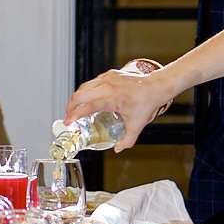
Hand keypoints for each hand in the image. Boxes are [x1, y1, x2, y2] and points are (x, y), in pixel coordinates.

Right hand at [61, 66, 177, 150]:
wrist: (155, 86)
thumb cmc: (146, 103)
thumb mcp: (137, 125)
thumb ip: (127, 140)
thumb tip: (117, 149)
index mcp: (114, 100)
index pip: (89, 106)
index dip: (75, 114)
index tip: (68, 122)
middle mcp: (108, 87)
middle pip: (80, 94)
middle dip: (70, 106)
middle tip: (68, 116)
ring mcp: (108, 79)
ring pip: (84, 87)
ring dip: (76, 98)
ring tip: (74, 108)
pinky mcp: (109, 74)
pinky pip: (92, 82)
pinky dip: (86, 91)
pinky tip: (87, 99)